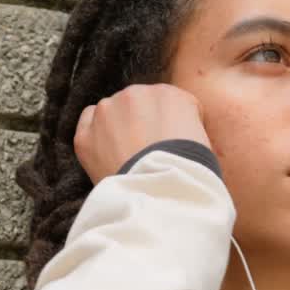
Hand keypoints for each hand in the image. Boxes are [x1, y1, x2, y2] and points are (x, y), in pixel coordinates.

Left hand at [73, 83, 210, 184]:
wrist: (162, 195)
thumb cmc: (189, 171)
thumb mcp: (203, 140)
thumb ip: (185, 125)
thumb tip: (173, 134)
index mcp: (169, 94)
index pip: (170, 104)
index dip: (173, 127)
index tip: (173, 146)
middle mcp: (136, 94)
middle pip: (139, 105)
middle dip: (143, 125)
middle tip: (150, 154)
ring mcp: (106, 112)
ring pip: (112, 112)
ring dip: (119, 129)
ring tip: (130, 159)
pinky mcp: (86, 134)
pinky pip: (88, 124)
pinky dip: (96, 137)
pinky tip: (110, 156)